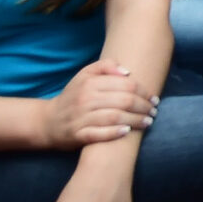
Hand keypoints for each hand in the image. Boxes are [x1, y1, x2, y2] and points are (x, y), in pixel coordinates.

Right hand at [40, 61, 156, 147]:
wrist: (48, 121)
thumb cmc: (73, 97)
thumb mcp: (84, 76)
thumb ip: (105, 66)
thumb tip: (127, 72)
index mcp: (89, 83)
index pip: (126, 84)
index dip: (144, 91)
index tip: (153, 98)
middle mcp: (85, 99)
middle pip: (124, 101)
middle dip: (144, 106)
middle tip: (154, 111)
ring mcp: (81, 118)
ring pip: (115, 117)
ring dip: (136, 120)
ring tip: (148, 122)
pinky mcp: (78, 135)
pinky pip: (99, 134)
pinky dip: (115, 133)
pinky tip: (127, 132)